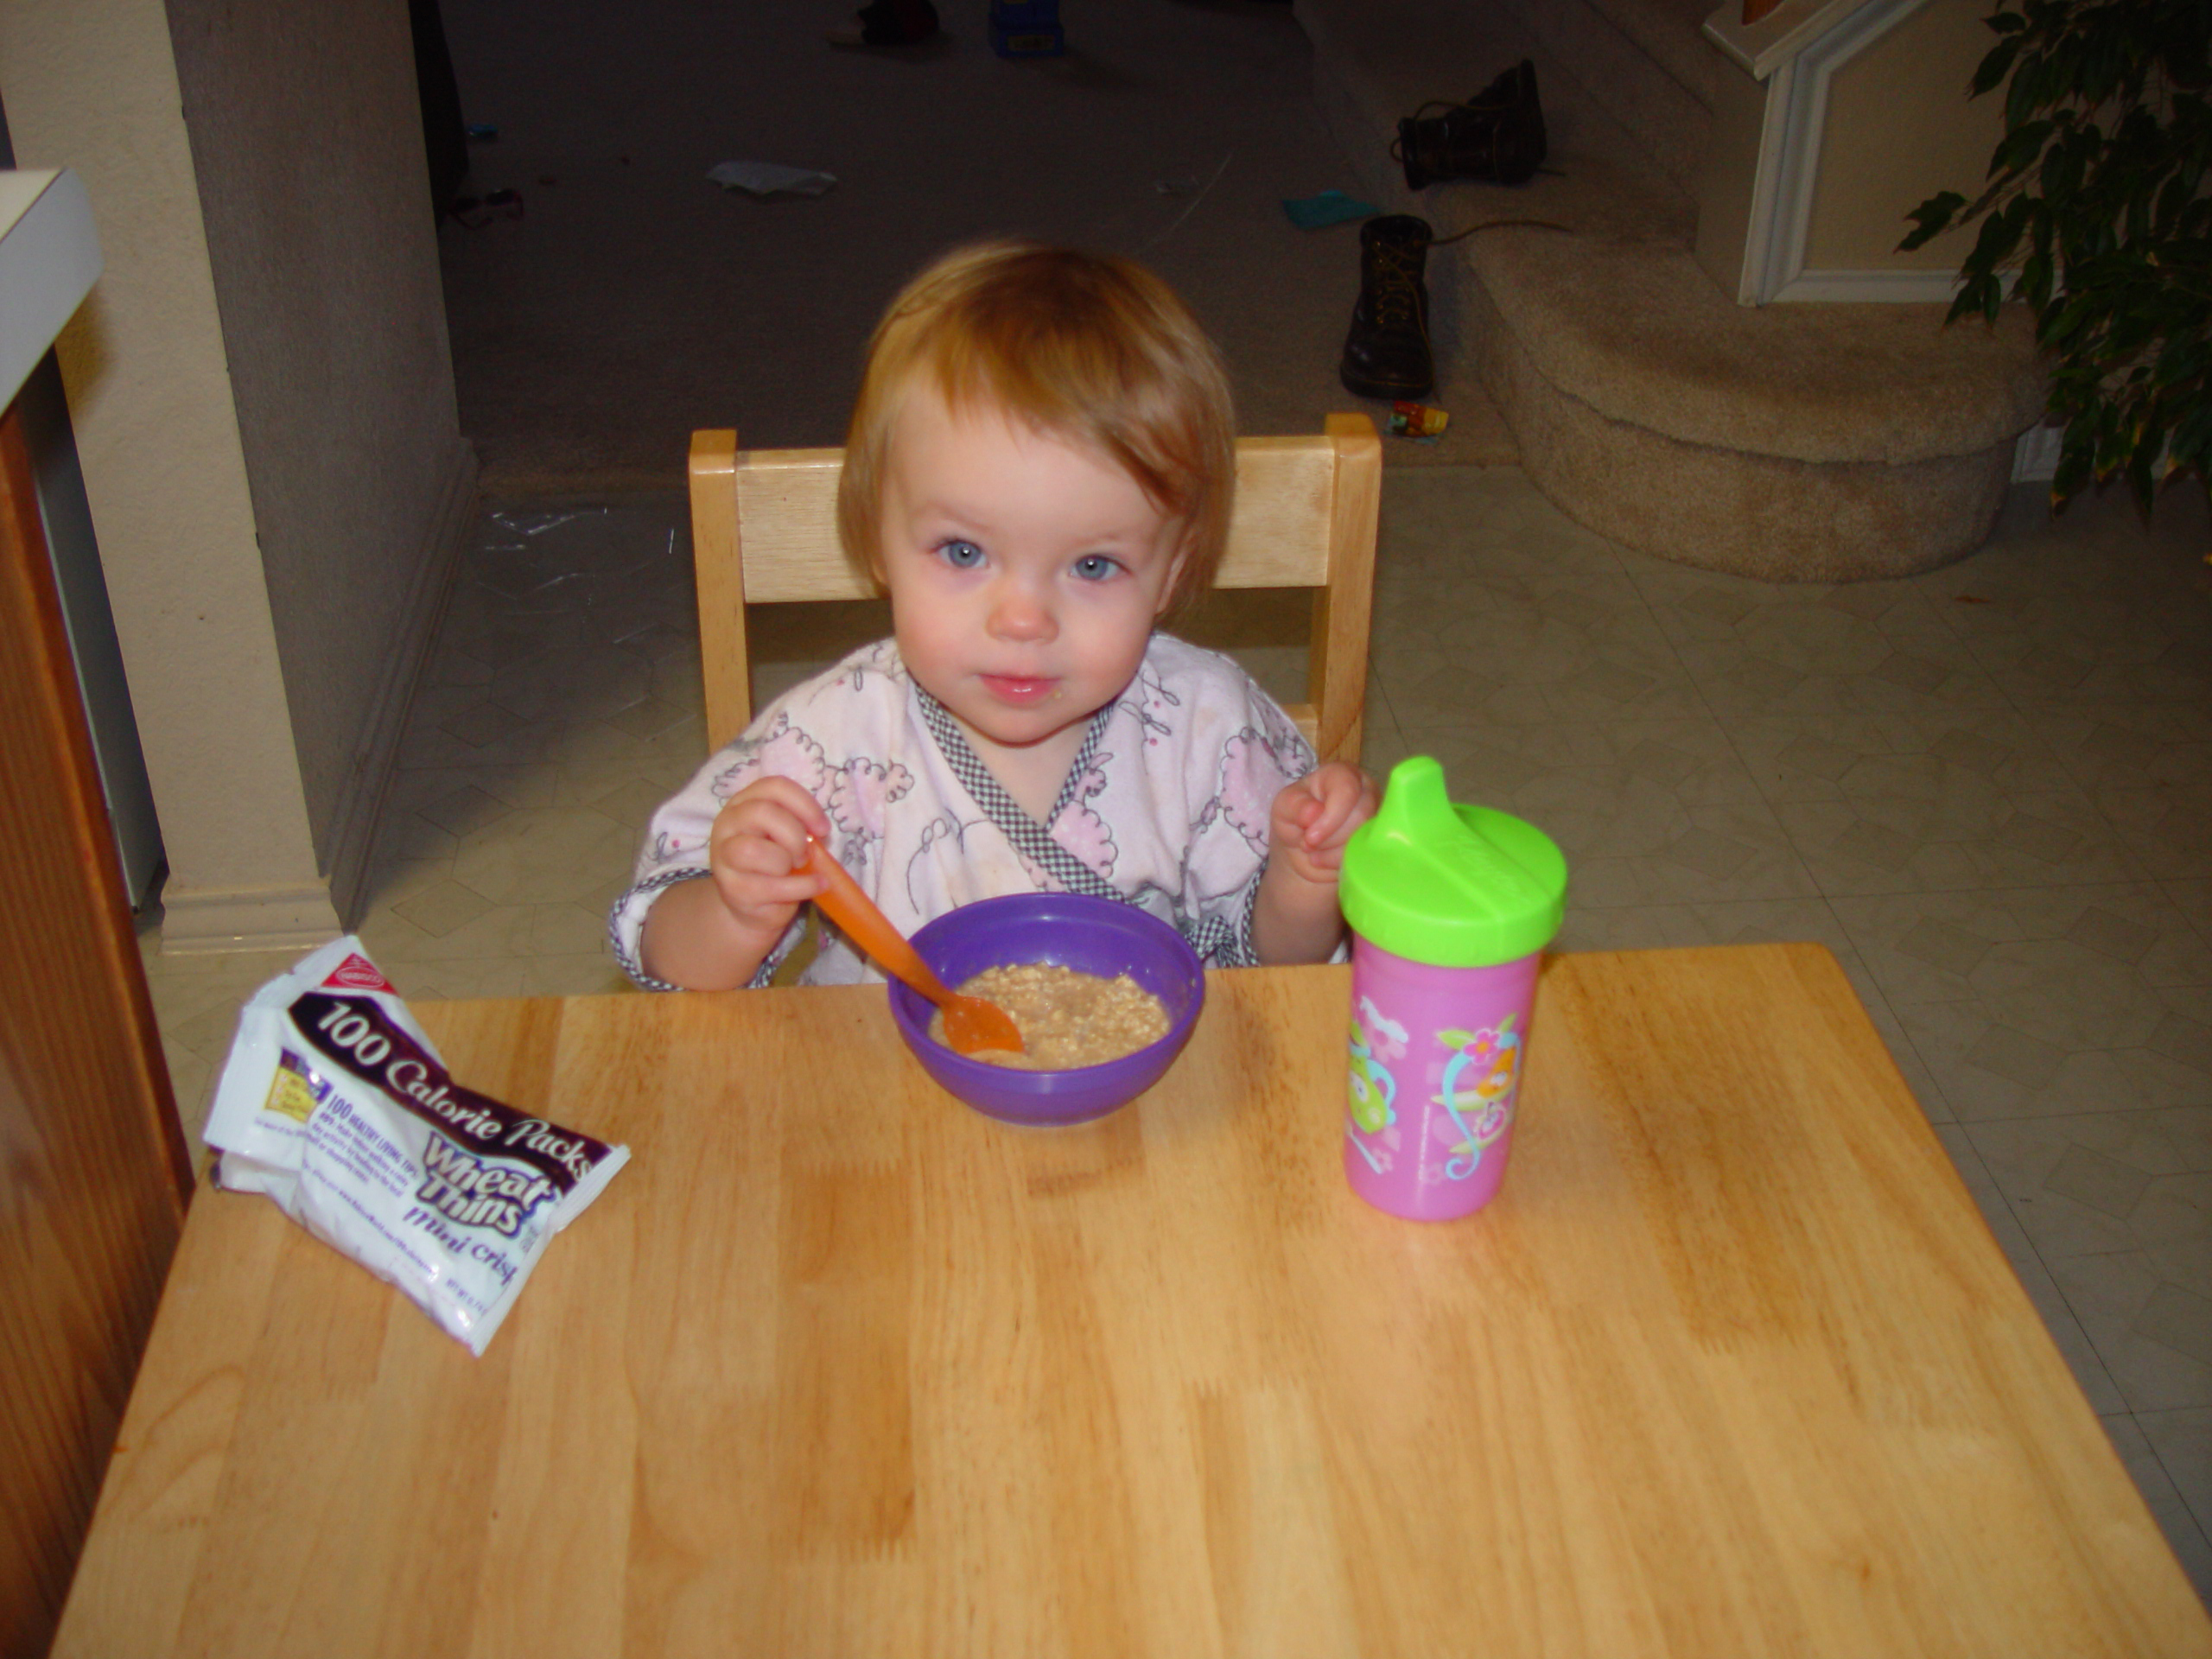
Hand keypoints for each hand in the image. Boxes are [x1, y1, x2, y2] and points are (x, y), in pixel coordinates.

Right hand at [706, 776, 831, 951]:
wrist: (752, 904)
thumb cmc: (774, 862)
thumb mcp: (786, 836)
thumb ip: (798, 824)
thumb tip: (819, 830)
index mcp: (744, 803)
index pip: (774, 787)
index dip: (805, 804)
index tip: (823, 828)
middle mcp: (728, 824)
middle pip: (761, 812)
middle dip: (794, 834)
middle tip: (805, 853)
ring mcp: (724, 857)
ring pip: (753, 849)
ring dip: (787, 860)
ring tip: (797, 869)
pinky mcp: (732, 889)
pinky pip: (770, 885)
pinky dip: (802, 886)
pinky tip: (816, 886)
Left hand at [1269, 762, 1381, 886]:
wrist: (1303, 853)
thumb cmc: (1295, 822)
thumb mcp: (1284, 808)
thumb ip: (1295, 805)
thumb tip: (1314, 812)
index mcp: (1341, 774)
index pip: (1347, 790)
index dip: (1330, 818)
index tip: (1309, 838)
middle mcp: (1366, 791)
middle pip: (1361, 816)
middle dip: (1330, 838)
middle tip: (1308, 844)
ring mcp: (1376, 815)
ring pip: (1367, 837)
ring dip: (1334, 851)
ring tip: (1314, 852)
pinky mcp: (1378, 840)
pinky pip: (1368, 854)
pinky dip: (1342, 862)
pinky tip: (1325, 861)